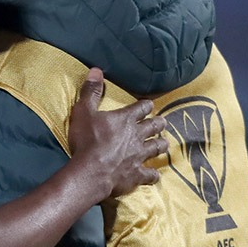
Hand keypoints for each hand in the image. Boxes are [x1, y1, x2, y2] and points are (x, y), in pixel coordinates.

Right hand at [67, 68, 167, 197]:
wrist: (91, 171)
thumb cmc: (86, 140)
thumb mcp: (83, 111)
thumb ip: (91, 92)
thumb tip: (96, 70)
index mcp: (126, 119)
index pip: (142, 107)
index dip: (146, 105)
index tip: (149, 105)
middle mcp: (137, 136)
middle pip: (154, 126)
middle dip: (159, 123)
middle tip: (162, 122)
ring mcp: (139, 155)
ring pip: (156, 148)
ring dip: (161, 145)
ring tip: (164, 144)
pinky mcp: (137, 174)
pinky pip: (150, 174)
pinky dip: (153, 175)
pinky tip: (155, 175)